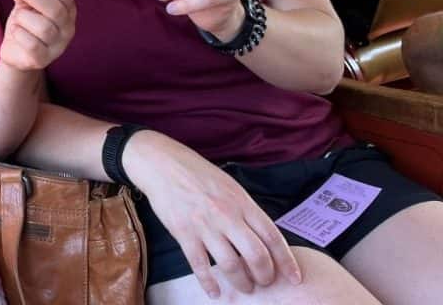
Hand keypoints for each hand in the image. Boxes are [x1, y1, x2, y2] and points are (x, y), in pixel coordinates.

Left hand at [0, 0, 75, 70]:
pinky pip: (32, 44)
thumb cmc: (25, 24)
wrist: (16, 52)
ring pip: (44, 27)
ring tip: (17, 17)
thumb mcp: (27, 5)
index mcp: (68, 11)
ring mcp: (57, 46)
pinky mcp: (42, 60)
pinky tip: (15, 30)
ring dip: (24, 16)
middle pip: (57, 10)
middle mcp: (67, 29)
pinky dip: (19, 33)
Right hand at [123, 131, 301, 298]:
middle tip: (263, 283)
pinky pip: (200, 265)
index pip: (272, 236)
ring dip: (241, 282)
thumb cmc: (196, 172)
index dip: (286, 261)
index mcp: (241, 202)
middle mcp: (227, 214)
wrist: (162, 163)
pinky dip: (209, 283)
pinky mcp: (183, 233)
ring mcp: (204, 225)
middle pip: (256, 255)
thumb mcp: (229, 185)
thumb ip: (245, 209)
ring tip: (244, 288)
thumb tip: (261, 235)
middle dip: (264, 276)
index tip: (295, 277)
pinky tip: (214, 292)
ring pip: (231, 264)